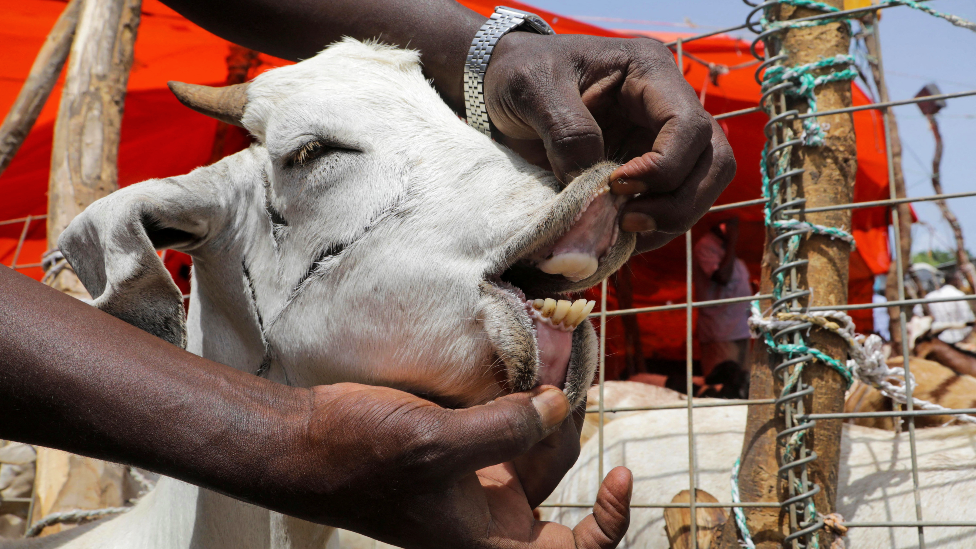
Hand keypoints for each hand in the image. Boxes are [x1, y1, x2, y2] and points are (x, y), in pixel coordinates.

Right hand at [276, 383, 630, 548]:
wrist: (305, 442)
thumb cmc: (360, 460)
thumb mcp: (436, 446)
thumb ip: (503, 431)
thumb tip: (559, 407)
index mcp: (488, 542)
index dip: (609, 521)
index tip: (620, 474)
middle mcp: (489, 517)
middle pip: (557, 480)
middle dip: (569, 433)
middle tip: (567, 378)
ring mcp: (474, 481)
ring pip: (533, 447)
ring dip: (545, 409)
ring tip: (550, 362)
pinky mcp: (458, 449)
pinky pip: (505, 426)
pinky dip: (518, 401)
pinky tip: (523, 368)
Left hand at [484, 33, 735, 253]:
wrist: (501, 86)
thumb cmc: (519, 74)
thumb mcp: (532, 89)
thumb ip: (566, 131)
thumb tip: (593, 181)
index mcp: (647, 70)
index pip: (688, 126)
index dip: (663, 166)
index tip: (616, 185)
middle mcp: (666, 103)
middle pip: (713, 160)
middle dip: (680, 201)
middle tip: (629, 221)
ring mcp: (661, 138)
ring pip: (702, 186)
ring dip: (672, 219)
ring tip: (624, 232)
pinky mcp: (648, 168)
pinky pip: (673, 204)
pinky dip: (654, 228)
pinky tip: (619, 236)